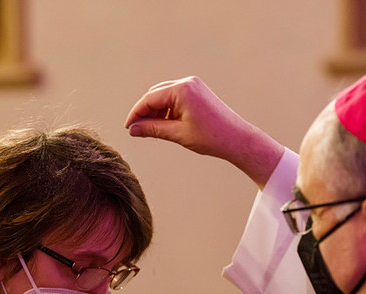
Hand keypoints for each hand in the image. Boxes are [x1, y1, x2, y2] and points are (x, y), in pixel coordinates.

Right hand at [125, 76, 283, 188]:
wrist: (237, 138)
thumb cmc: (211, 137)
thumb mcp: (178, 134)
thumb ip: (152, 129)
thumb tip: (133, 130)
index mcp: (182, 90)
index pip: (149, 99)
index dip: (136, 114)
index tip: (128, 128)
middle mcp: (187, 83)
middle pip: (155, 94)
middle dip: (145, 112)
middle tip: (137, 130)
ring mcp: (193, 85)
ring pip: (164, 96)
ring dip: (156, 111)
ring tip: (152, 130)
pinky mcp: (197, 92)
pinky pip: (175, 98)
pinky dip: (167, 110)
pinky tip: (165, 124)